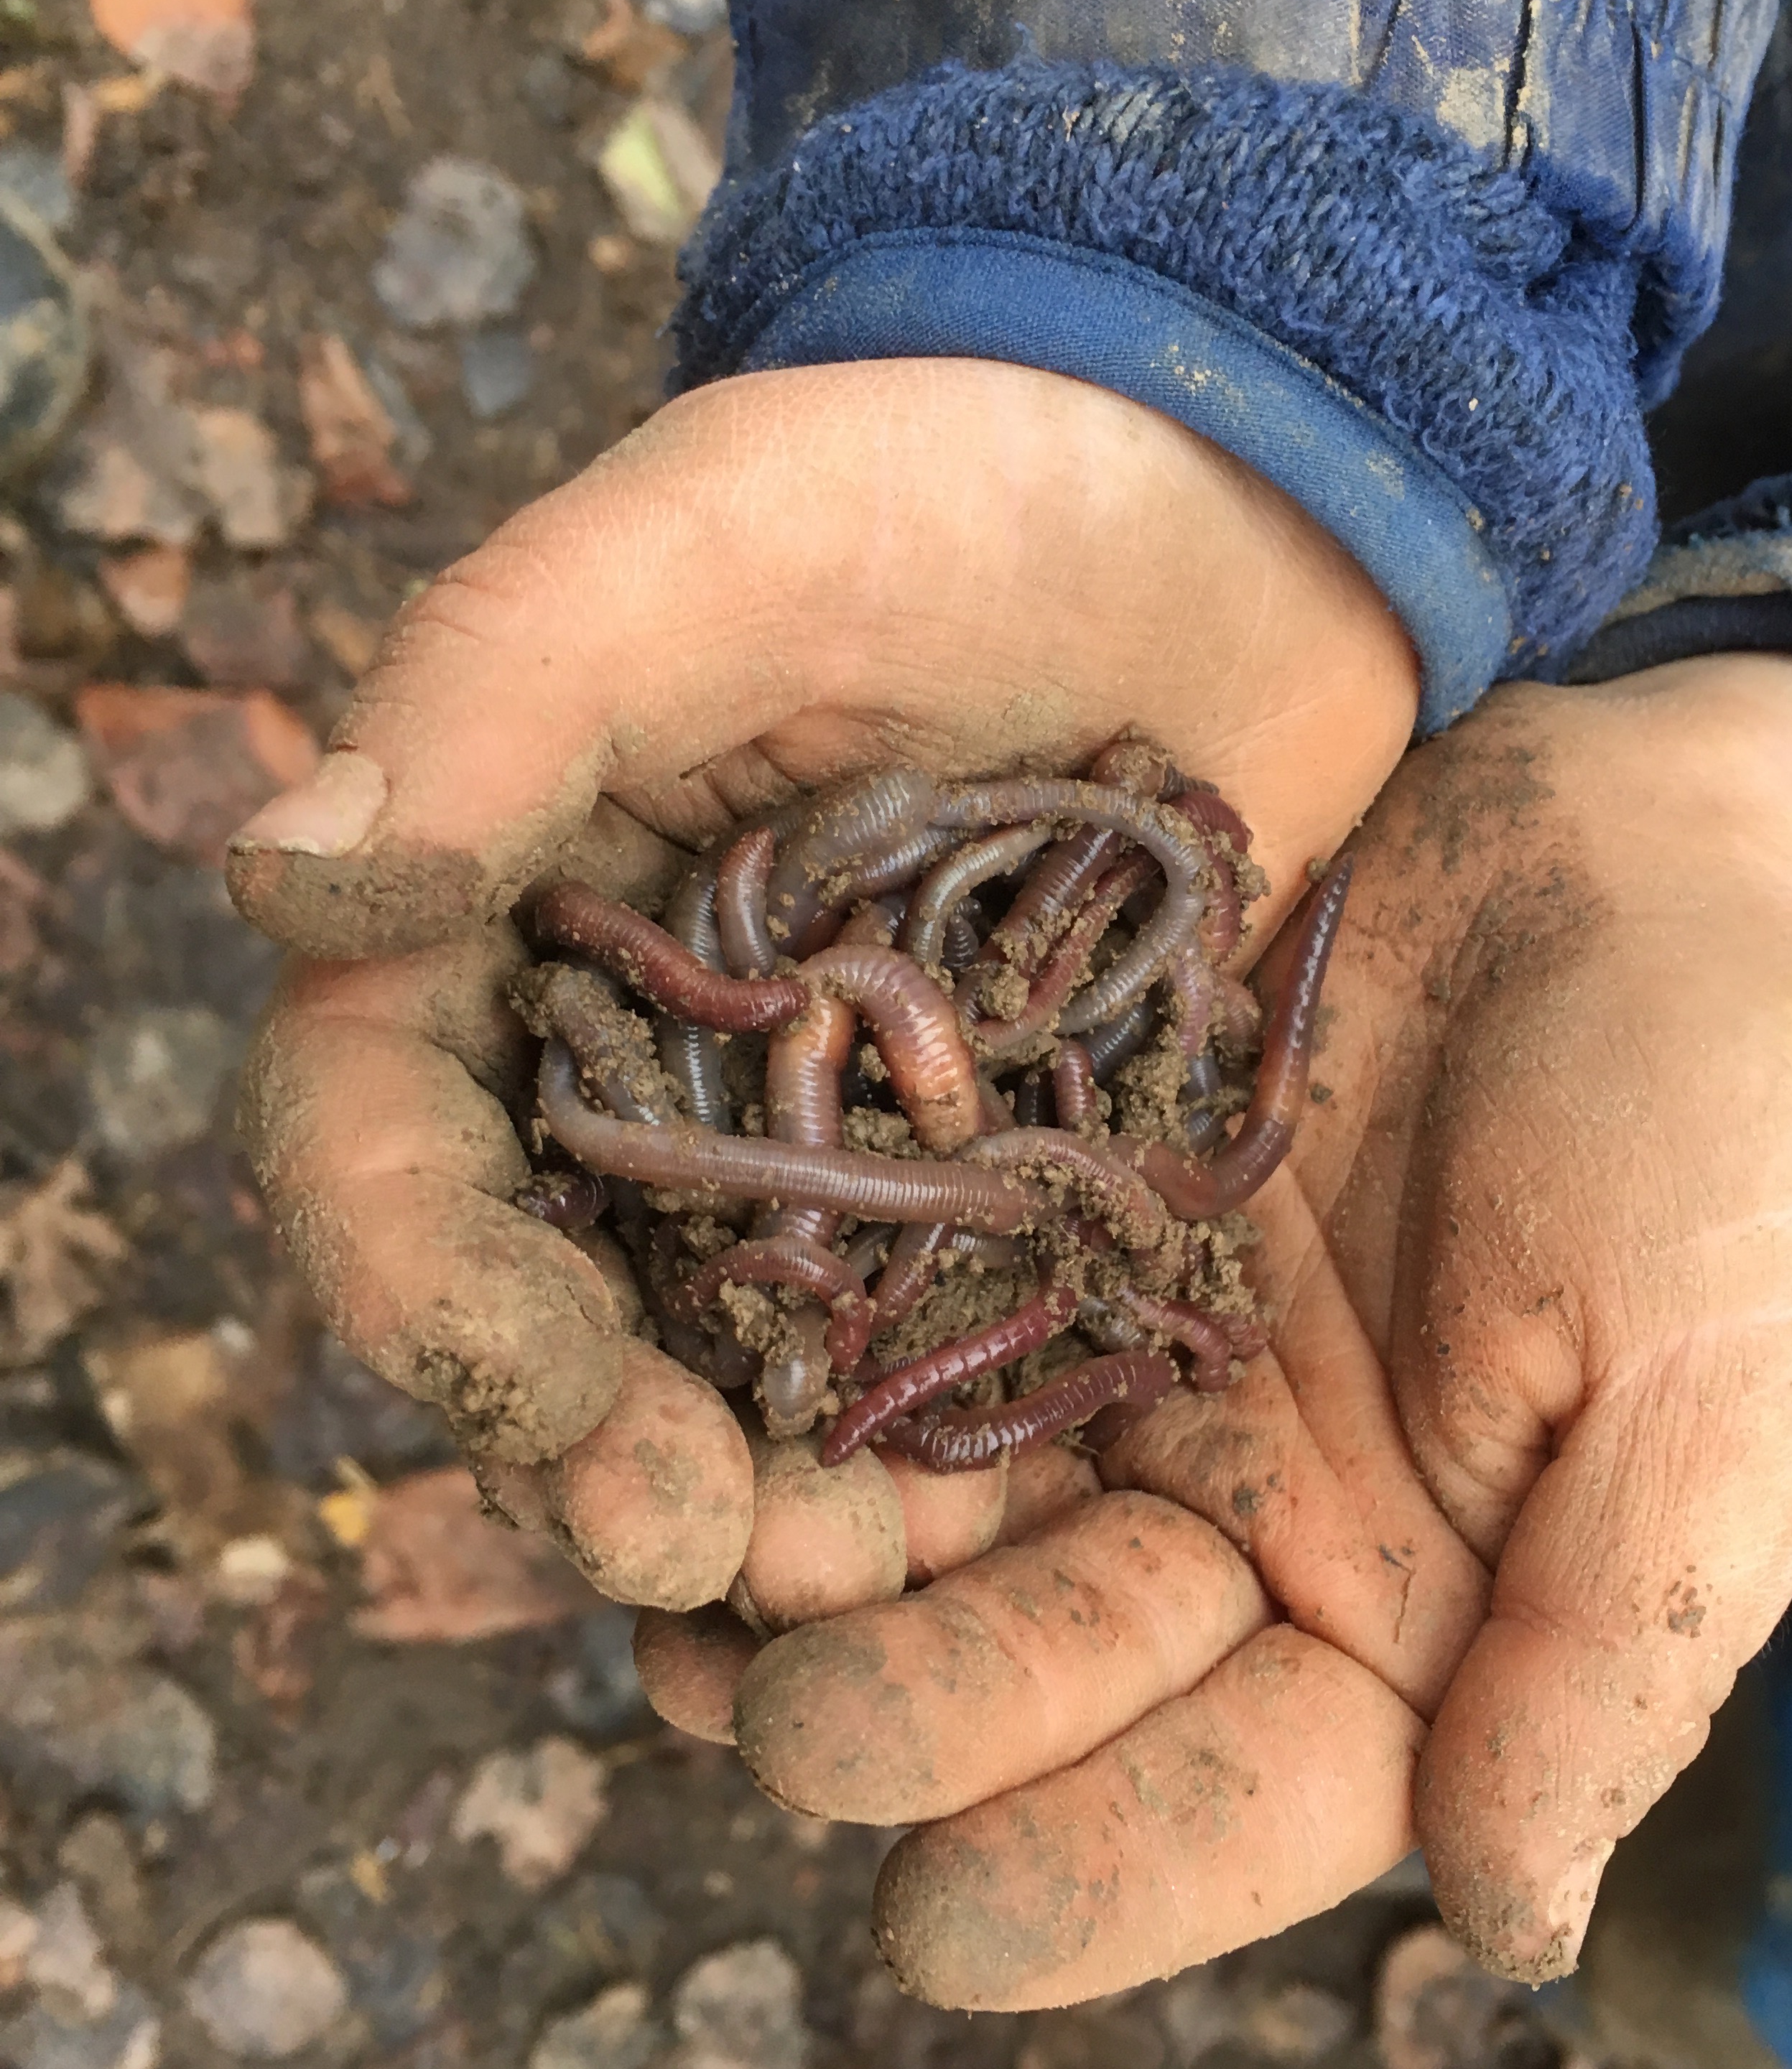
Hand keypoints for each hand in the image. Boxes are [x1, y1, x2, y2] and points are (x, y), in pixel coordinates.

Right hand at [230, 360, 1417, 1609]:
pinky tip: (996, 1541)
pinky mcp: (999, 1171)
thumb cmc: (944, 479)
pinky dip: (948, 1452)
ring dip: (767, 1493)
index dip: (423, 1273)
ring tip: (838, 1590)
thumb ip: (492, 699)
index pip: (394, 1127)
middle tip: (681, 1542)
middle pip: (561, 1293)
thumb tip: (283, 879)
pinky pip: (947, 1343)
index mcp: (515, 915)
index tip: (521, 1378)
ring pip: (744, 1361)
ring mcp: (827, 1135)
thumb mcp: (706, 548)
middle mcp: (645, 1057)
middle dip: (593, 1437)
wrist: (1231, 494)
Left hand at [697, 655, 1791, 2002]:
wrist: (1654, 857)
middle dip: (916, 1707)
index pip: (1248, 1797)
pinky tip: (688, 1392)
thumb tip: (1515, 1933)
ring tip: (666, 1604)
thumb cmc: (1734, 1134)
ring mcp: (1134, 1369)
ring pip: (949, 1511)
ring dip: (810, 1568)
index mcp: (1420, 1624)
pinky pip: (913, 1305)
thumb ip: (1608, 1652)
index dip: (1097, 1867)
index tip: (937, 1922)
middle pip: (1060, 1661)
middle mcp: (1248, 1526)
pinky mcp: (1051, 1212)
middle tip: (770, 1721)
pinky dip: (806, 1362)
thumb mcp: (1723, 1396)